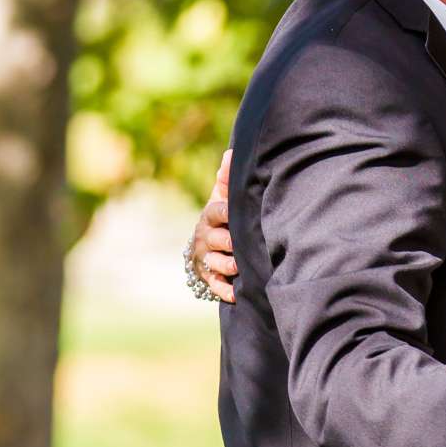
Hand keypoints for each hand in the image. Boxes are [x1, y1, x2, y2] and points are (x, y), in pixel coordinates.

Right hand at [189, 148, 235, 302]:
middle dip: (226, 242)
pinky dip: (225, 291)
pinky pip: (215, 287)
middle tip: (237, 244)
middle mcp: (206, 238)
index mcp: (211, 216)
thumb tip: (232, 153)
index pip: (215, 212)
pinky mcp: (209, 279)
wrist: (209, 242)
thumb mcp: (224, 196)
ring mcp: (206, 259)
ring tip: (239, 267)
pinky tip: (236, 294)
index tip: (233, 211)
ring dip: (226, 266)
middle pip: (214, 241)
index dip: (224, 212)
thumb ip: (228, 178)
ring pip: (214, 264)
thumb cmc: (223, 214)